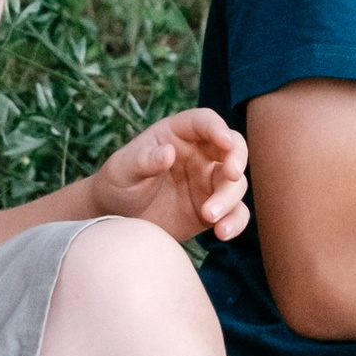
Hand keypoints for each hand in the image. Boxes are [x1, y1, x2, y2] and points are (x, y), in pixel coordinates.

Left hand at [88, 107, 251, 244]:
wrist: (117, 220)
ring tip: (209, 216)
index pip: (203, 122)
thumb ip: (143, 160)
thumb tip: (167, 153)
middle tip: (231, 174)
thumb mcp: (123, 170)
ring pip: (235, 183)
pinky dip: (235, 222)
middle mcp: (199, 155)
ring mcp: (208, 183)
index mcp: (177, 135)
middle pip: (232, 147)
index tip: (224, 142)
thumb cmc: (117, 184)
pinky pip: (235, 213)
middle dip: (237, 158)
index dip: (217, 128)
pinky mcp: (214, 209)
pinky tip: (222, 233)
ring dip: (229, 198)